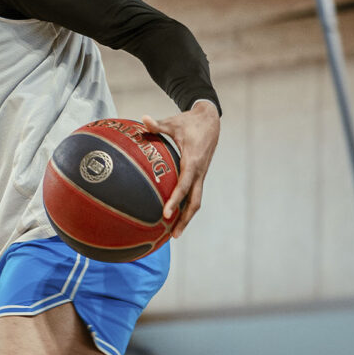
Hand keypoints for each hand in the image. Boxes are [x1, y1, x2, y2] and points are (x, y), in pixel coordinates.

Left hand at [142, 100, 219, 238]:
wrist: (210, 120)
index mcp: (193, 161)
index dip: (176, 200)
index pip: (184, 185)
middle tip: (173, 235)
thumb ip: (158, 124)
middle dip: (185, 219)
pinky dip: (186, 206)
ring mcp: (201, 174)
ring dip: (187, 217)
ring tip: (174, 233)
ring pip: (196, 200)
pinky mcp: (200, 174)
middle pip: (194, 201)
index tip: (166, 213)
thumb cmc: (189, 121)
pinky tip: (175, 216)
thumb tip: (143, 119)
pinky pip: (194, 194)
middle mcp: (199, 171)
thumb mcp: (173, 122)